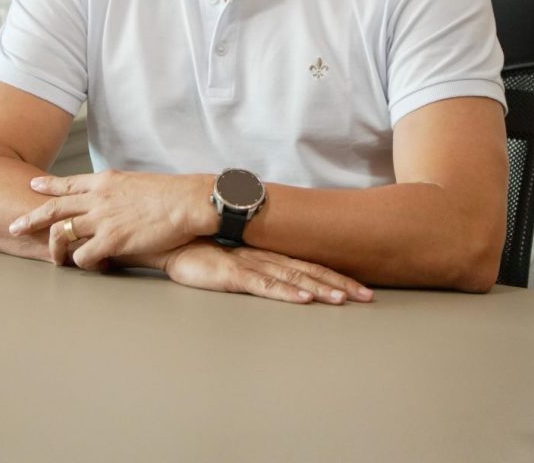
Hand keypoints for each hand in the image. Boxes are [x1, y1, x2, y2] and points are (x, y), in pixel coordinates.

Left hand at [8, 169, 213, 267]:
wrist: (187, 201)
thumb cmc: (172, 194)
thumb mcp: (138, 182)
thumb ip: (120, 191)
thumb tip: (114, 199)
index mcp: (106, 181)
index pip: (69, 182)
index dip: (48, 185)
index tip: (33, 184)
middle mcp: (98, 198)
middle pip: (54, 208)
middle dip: (30, 218)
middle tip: (13, 226)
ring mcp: (102, 219)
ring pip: (62, 233)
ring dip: (54, 248)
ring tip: (52, 258)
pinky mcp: (112, 240)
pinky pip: (83, 256)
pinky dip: (82, 263)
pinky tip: (89, 266)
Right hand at [142, 240, 373, 304]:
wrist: (165, 233)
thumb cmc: (195, 246)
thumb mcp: (230, 255)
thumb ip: (253, 262)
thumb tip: (277, 270)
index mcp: (265, 250)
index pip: (308, 263)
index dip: (336, 274)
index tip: (361, 287)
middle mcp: (262, 254)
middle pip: (309, 269)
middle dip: (341, 284)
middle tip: (369, 297)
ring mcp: (247, 262)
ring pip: (291, 276)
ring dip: (320, 288)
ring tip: (344, 300)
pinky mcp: (228, 272)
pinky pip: (262, 284)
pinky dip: (285, 291)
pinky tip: (304, 298)